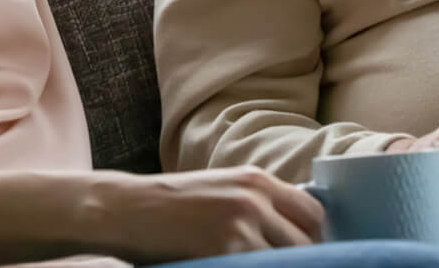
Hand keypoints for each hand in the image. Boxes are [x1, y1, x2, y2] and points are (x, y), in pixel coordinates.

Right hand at [97, 167, 322, 262]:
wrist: (124, 209)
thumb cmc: (169, 204)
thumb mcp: (220, 189)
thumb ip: (256, 203)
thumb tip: (293, 230)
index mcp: (256, 180)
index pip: (313, 213)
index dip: (314, 238)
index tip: (305, 252)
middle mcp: (253, 198)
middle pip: (306, 242)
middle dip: (302, 260)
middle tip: (282, 265)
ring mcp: (239, 226)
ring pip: (288, 261)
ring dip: (277, 266)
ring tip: (251, 263)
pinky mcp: (224, 250)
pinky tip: (234, 267)